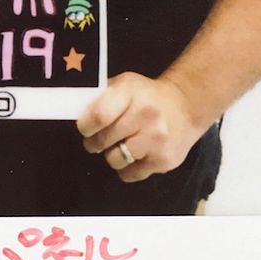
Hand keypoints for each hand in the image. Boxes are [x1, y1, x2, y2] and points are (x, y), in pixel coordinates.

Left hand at [77, 72, 203, 182]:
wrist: (186, 106)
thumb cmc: (147, 96)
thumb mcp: (125, 85)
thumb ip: (101, 98)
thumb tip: (74, 114)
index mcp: (130, 91)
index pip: (98, 116)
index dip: (85, 126)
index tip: (85, 128)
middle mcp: (145, 115)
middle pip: (103, 141)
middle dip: (94, 143)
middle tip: (97, 139)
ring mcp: (156, 140)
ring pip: (114, 160)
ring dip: (111, 155)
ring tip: (119, 145)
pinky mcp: (163, 160)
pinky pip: (130, 174)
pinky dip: (127, 168)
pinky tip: (134, 154)